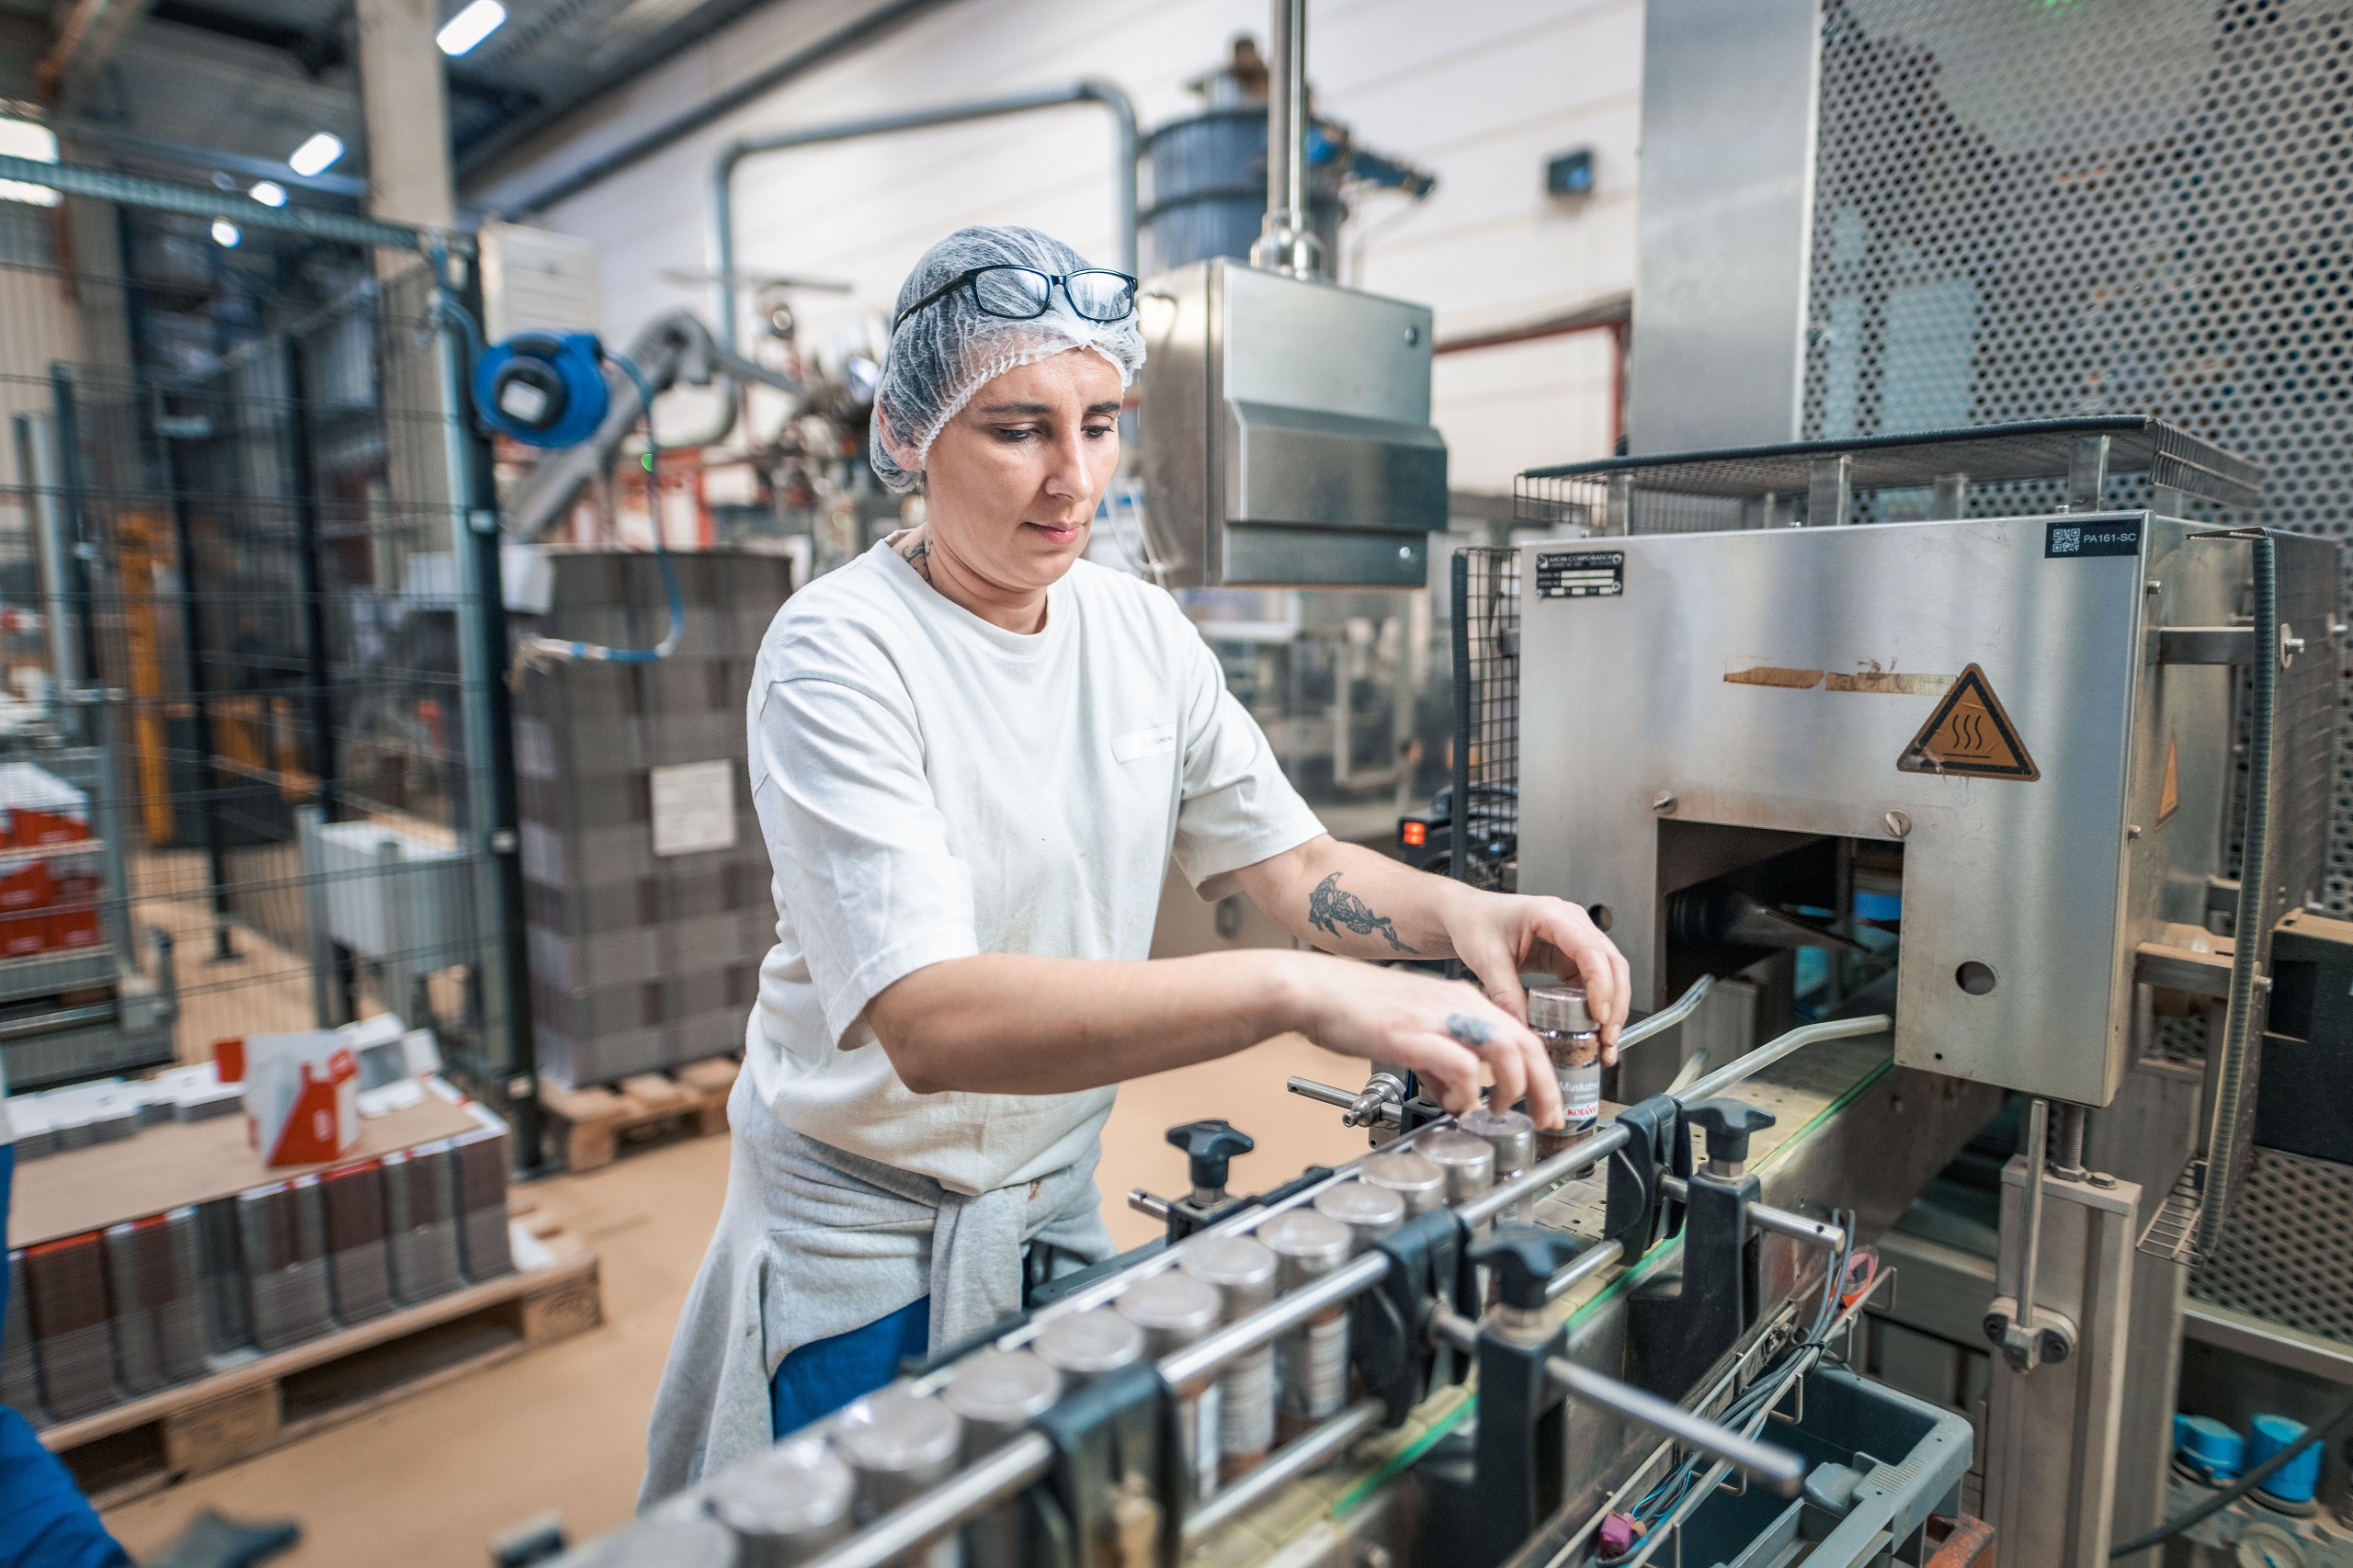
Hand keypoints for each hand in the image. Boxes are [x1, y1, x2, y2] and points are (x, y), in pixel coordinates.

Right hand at [1281, 952, 1561, 1127]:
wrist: (1314, 989)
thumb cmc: (1354, 1009)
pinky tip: (1454, 1105)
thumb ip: (1439, 1061)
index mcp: (1462, 1000)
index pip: (1521, 1035)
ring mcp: (1437, 1017)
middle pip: (1525, 1043)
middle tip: (1546, 1118)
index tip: (1545, 1103)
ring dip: (1512, 1087)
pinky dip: (1466, 1091)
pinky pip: (1460, 1064)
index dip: (1541, 1073)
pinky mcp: (1412, 1034)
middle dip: (1544, 1086)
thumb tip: (1455, 1094)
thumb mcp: (1412, 1033)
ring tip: (1500, 1111)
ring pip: (1504, 1048)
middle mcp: (1457, 1004)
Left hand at [1442, 889, 1631, 1061]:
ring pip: (1610, 973)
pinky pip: (1594, 982)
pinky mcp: (1571, 956)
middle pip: (1611, 963)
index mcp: (1551, 914)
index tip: (1598, 1015)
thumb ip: (1505, 994)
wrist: (1468, 916)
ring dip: (1612, 1008)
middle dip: (1614, 1003)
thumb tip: (1524, 1032)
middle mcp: (1571, 923)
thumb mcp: (1486, 959)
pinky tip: (1594, 1030)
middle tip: (1607, 1038)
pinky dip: (1599, 1006)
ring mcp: (1575, 939)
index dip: (1600, 984)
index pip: (1590, 950)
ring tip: (1605, 1042)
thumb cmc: (1476, 924)